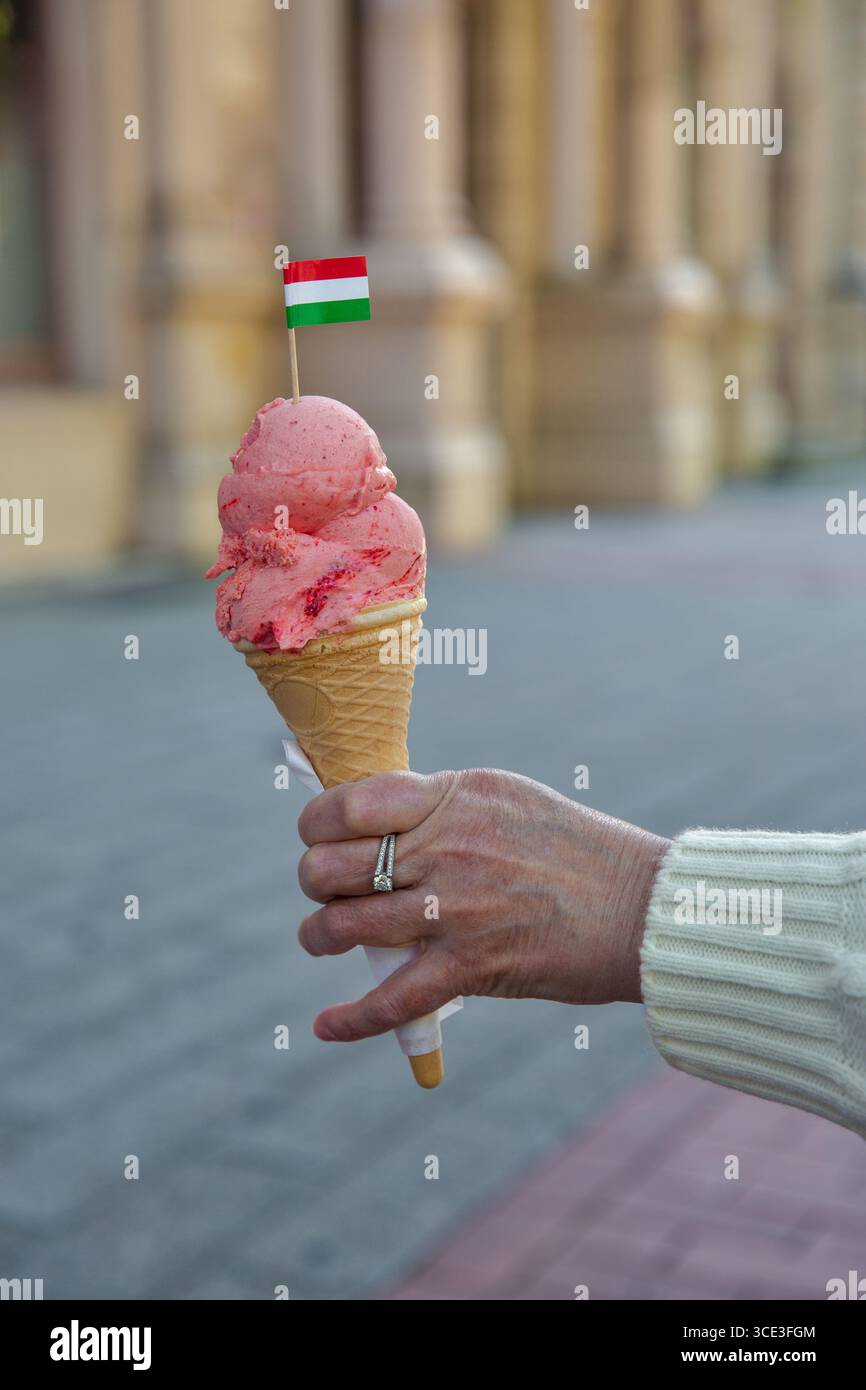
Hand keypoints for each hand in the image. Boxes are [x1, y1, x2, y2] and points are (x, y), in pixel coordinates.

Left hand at [296, 769, 669, 1044]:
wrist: (644, 907)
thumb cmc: (577, 849)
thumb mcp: (506, 797)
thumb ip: (440, 804)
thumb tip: (377, 819)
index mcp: (452, 798)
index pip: (348, 805)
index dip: (315, 824)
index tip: (316, 837)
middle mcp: (445, 847)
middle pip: (333, 867)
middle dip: (315, 883)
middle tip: (325, 892)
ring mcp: (455, 908)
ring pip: (345, 926)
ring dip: (320, 937)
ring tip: (321, 939)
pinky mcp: (473, 966)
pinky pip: (391, 998)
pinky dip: (351, 1019)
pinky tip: (326, 1025)